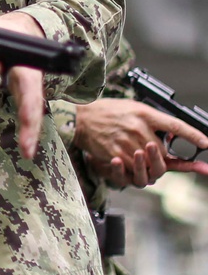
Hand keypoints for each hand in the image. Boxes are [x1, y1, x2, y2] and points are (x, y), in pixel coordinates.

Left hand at [0, 10, 46, 159]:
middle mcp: (29, 77)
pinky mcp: (24, 95)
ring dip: (31, 133)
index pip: (27, 82)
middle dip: (32, 126)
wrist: (24, 32)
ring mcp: (29, 88)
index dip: (28, 101)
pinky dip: (27, 131)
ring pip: (32, 112)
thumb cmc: (5, 31)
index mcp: (23, 61)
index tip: (28, 119)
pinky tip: (26, 149)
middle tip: (28, 147)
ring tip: (28, 152)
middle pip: (33, 103)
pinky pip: (26, 114)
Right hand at [75, 98, 207, 186]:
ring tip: (138, 157)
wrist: (79, 117)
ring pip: (149, 162)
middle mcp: (138, 127)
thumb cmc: (106, 111)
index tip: (206, 143)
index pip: (175, 125)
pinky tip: (126, 160)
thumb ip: (151, 119)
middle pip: (162, 150)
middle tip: (153, 154)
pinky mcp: (116, 153)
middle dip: (160, 156)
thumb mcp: (131, 107)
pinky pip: (133, 167)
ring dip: (146, 163)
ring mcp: (127, 142)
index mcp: (143, 113)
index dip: (193, 135)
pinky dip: (132, 167)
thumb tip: (170, 134)